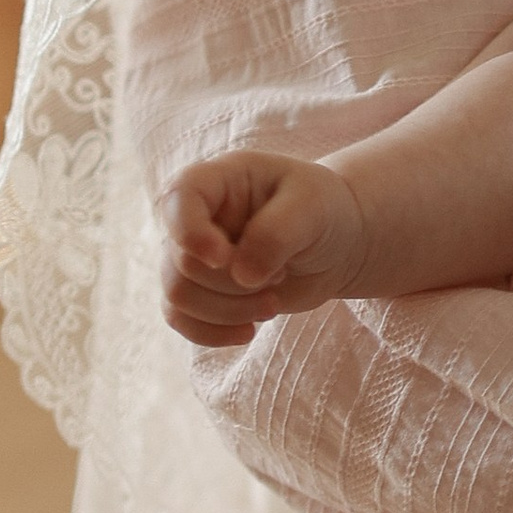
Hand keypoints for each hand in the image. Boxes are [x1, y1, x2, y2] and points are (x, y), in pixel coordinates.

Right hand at [159, 148, 366, 344]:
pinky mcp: (199, 290)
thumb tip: (242, 276)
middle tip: (282, 274)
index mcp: (217, 179)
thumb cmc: (323, 210)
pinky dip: (213, 333)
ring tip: (273, 303)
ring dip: (229, 311)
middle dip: (234, 284)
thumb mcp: (313, 207)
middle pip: (182, 263)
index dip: (191, 234)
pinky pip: (180, 320)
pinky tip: (248, 332)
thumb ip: (276, 233)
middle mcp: (195, 216)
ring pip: (178, 296)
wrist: (334, 244)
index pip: (177, 198)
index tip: (226, 258)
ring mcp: (192, 255)